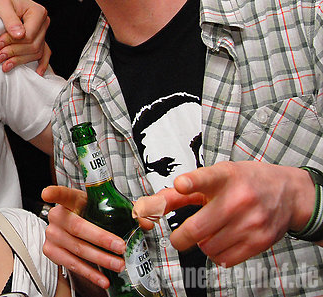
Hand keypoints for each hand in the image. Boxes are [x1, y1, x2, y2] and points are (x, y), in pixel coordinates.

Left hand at [0, 0, 50, 74]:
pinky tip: (37, 72)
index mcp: (37, 12)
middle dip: (15, 53)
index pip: (29, 35)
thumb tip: (20, 35)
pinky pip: (43, 52)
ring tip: (4, 64)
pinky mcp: (35, 37)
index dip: (13, 43)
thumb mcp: (1, 5)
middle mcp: (42, 22)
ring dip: (20, 60)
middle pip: (33, 46)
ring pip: (36, 52)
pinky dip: (42, 62)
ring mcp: (40, 31)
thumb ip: (10, 19)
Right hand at [41, 185, 125, 288]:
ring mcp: (52, 234)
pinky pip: (71, 264)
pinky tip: (103, 278)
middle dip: (101, 239)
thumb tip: (146, 222)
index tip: (47, 194)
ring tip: (118, 264)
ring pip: (77, 248)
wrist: (81, 233)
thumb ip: (129, 213)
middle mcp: (57, 216)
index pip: (61, 194)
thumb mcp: (109, 210)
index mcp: (71, 201)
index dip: (54, 193)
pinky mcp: (51, 251)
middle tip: (120, 247)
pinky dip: (90, 273)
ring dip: (100, 259)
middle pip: (77, 227)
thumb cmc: (94, 217)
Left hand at [159, 161, 313, 266]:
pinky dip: (217, 254)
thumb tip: (150, 206)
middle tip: (178, 238)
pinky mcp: (259, 241)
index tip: (180, 185)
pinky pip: (224, 259)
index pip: (205, 177)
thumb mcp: (214, 178)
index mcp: (224, 176)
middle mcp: (238, 198)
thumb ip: (181, 193)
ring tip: (211, 233)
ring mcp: (250, 221)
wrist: (287, 193)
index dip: (190, 183)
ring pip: (207, 247)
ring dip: (202, 245)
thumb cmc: (244, 183)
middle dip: (180, 238)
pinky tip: (223, 241)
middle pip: (196, 228)